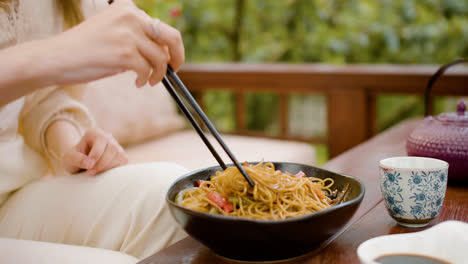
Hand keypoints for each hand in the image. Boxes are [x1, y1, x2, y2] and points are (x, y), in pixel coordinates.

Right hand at [44, 0, 183, 86]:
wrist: (57, 57)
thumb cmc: (86, 48)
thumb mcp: (114, 32)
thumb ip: (138, 37)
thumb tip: (165, 54)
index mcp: (129, 9)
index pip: (163, 28)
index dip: (170, 47)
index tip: (170, 59)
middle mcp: (132, 17)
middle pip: (172, 37)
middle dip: (177, 57)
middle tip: (173, 70)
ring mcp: (128, 34)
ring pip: (161, 58)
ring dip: (158, 74)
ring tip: (147, 80)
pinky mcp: (124, 53)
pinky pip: (147, 70)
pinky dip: (145, 79)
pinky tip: (137, 83)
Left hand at [62, 129, 127, 174]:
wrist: (81, 165)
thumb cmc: (75, 160)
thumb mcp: (68, 158)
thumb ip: (76, 159)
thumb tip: (89, 163)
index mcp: (95, 133)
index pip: (101, 140)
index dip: (96, 154)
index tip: (88, 167)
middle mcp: (108, 137)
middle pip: (112, 148)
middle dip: (102, 163)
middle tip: (90, 173)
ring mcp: (117, 146)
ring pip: (120, 155)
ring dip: (107, 168)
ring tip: (95, 173)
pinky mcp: (122, 157)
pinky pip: (123, 163)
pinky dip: (114, 170)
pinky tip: (104, 173)